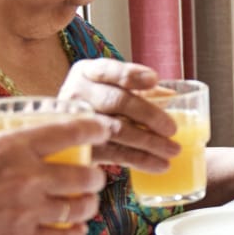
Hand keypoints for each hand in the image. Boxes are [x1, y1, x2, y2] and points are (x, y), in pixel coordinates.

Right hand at [0, 117, 111, 234]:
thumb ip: (1, 150)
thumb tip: (19, 149)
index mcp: (12, 144)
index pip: (71, 130)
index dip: (96, 128)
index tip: (104, 128)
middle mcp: (26, 175)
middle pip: (86, 174)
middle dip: (96, 175)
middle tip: (92, 175)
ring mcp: (26, 209)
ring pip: (81, 207)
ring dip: (88, 205)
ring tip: (85, 202)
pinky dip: (75, 234)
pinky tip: (74, 230)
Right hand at [57, 58, 178, 171]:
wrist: (60, 126)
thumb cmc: (96, 101)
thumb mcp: (110, 86)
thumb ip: (138, 88)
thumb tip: (171, 97)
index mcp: (87, 72)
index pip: (108, 70)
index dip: (131, 75)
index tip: (154, 80)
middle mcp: (77, 94)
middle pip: (115, 101)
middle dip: (148, 115)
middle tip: (172, 128)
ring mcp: (76, 122)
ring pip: (116, 130)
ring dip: (149, 142)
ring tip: (172, 150)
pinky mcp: (81, 148)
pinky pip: (114, 154)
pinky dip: (140, 160)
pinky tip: (160, 165)